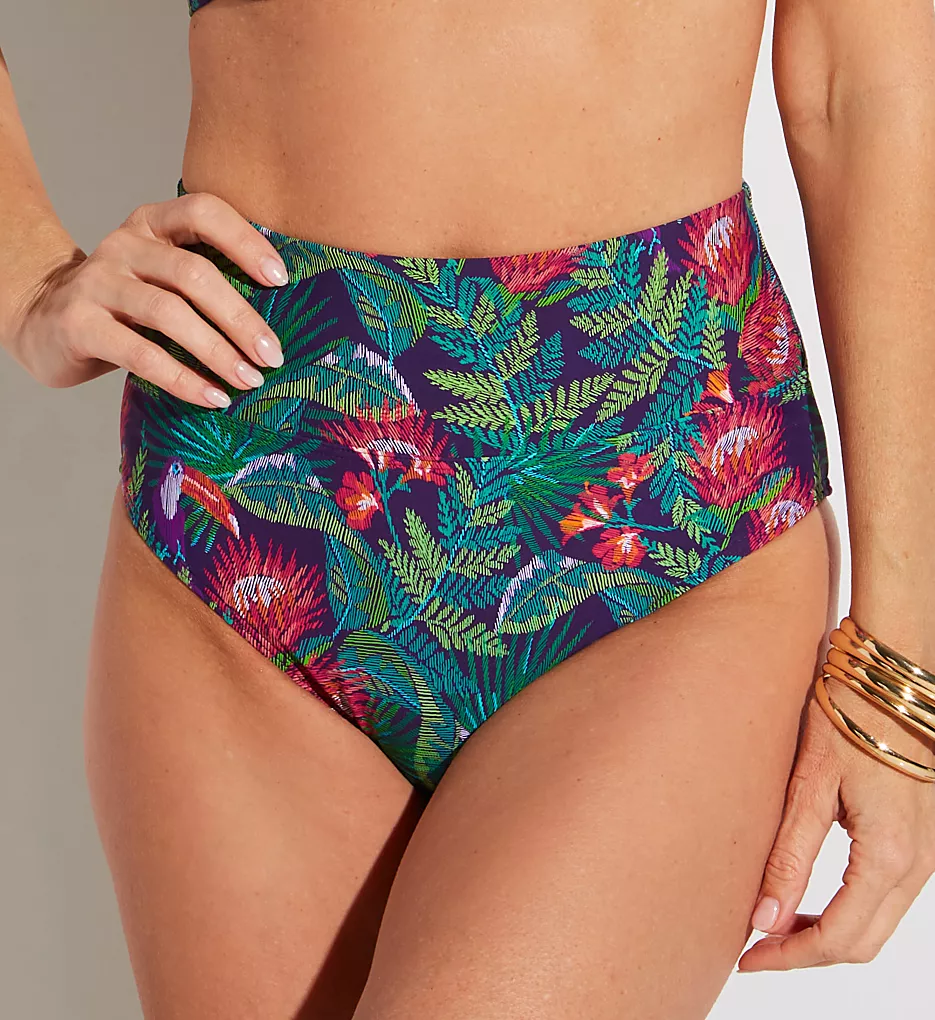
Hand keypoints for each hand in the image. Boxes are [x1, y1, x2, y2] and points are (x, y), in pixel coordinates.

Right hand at [6, 192, 289, 407]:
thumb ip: (204, 281)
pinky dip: (183, 380)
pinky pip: (142, 354)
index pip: (202, 211)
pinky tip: (213, 398)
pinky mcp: (81, 325)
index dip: (245, 241)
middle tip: (273, 356)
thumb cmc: (126, 304)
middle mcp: (124, 245)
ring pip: (169, 314)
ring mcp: (98, 283)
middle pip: (193, 274)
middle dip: (241, 319)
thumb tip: (276, 323)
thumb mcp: (161, 277)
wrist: (44, 321)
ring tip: (249, 381)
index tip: (281, 280)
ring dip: (218, 352)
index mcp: (152, 223)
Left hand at [737, 674, 934, 970]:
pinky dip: (851, 906)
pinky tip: (812, 893)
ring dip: (830, 931)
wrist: (893, 670)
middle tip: (755, 948)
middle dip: (808, 952)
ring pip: (879, 920)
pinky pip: (889, 893)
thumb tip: (765, 919)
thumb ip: (790, 856)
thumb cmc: (850, 712)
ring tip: (775, 922)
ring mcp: (928, 851)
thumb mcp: (810, 783)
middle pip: (865, 940)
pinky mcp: (922, 835)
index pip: (841, 937)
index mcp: (891, 854)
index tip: (748, 959)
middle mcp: (920, 862)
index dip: (791, 957)